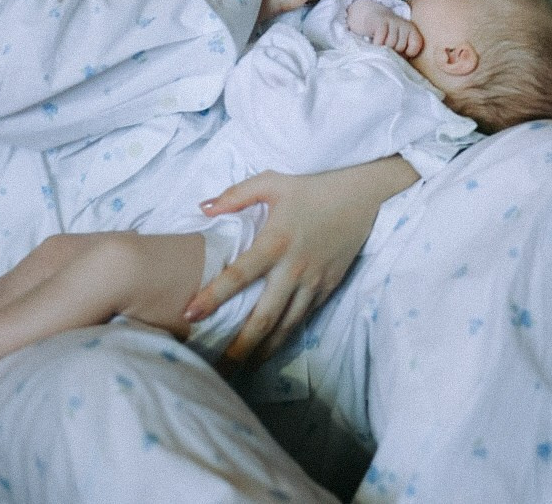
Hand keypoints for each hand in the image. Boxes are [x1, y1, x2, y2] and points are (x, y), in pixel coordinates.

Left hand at [185, 157, 417, 361]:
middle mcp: (293, 268)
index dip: (213, 296)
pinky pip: (303, 319)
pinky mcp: (327, 288)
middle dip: (240, 345)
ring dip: (262, 349)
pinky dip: (285, 337)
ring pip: (285, 326)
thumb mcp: (272, 183)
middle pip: (263, 316)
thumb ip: (236, 195)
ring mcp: (313, 282)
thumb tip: (203, 209)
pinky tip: (271, 349)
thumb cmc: (311, 189)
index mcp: (275, 241)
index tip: (190, 315)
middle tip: (217, 368)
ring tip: (241, 369)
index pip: (239, 274)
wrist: (361, 197)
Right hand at [346, 0, 423, 56]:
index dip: (407, 54)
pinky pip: (381, 37)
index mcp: (412, 30)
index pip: (415, 46)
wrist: (372, 16)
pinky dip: (377, 44)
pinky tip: (375, 44)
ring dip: (383, 48)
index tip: (399, 52)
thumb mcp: (398, 44)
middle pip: (401, 46)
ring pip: (391, 43)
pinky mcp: (380, 21)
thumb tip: (400, 67)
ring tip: (380, 47)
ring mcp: (392, 21)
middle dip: (393, 52)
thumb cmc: (387, 36)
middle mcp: (404, 24)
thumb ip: (402, 55)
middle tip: (386, 50)